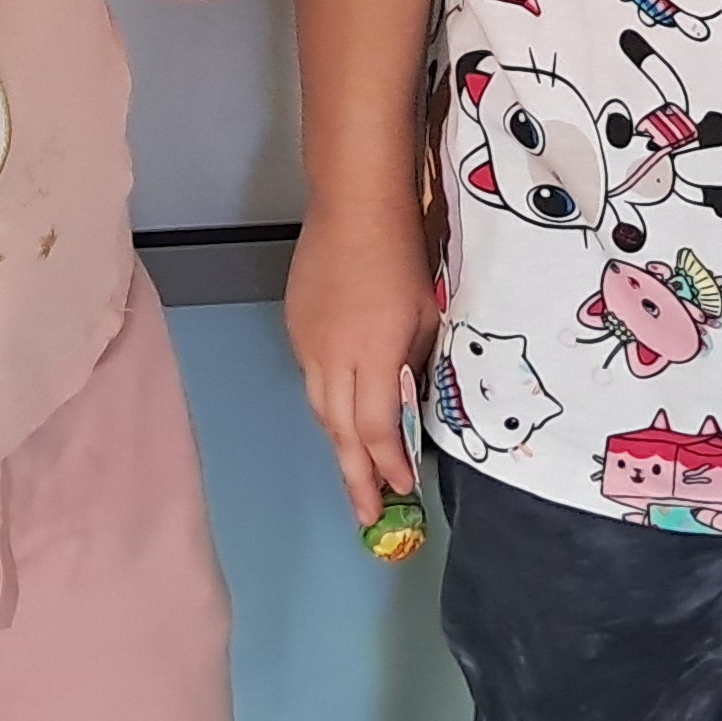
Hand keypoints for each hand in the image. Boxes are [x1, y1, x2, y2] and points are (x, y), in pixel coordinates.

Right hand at [287, 195, 438, 528]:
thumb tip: (409, 407)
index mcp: (372, 355)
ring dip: (341, 445)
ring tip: (357, 475)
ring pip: (322, 411)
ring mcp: (308, 345)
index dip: (390, 464)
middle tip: (369, 514)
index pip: (377, 429)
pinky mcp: (295, 329)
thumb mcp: (426, 316)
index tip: (405, 487)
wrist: (353, 206)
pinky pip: (313, 381)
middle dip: (356, 477)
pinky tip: (344, 415)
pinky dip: (330, 406)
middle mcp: (333, 358)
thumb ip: (414, 367)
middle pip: (341, 433)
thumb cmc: (401, 254)